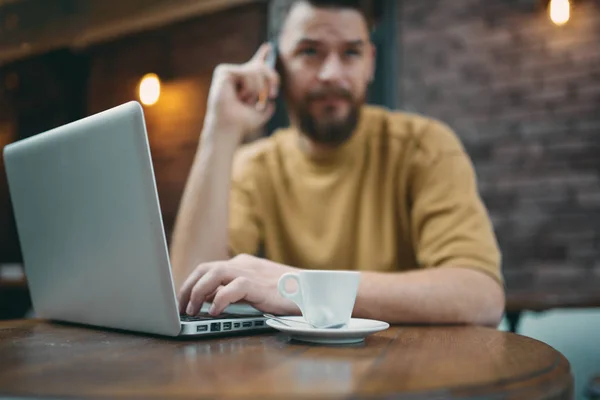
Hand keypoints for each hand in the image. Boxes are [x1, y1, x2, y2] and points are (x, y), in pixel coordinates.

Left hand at [177, 254, 299, 315]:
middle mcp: (243, 264)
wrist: (313, 291)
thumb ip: (236, 290)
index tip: (182, 300)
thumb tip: (209, 302)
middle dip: (187, 288)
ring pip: (214, 274)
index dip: (191, 284)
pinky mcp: (259, 284)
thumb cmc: (286, 293)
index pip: (208, 268)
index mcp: (242, 263)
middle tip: (180, 309)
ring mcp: (251, 272)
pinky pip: (232, 288)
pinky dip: (219, 299)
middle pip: (205, 269)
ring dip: (198, 292)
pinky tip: (214, 312)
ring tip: (192, 311)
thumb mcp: (256, 288)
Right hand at [203, 43, 278, 141]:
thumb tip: (272, 102)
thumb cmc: (243, 123)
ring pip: (256, 71)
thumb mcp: (263, 113)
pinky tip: (238, 96)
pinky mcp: (223, 72)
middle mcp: (237, 75)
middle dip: (272, 80)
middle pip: (262, 66)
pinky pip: (246, 73)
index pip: (255, 65)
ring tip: (246, 101)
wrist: (230, 128)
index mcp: (246, 83)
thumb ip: (270, 105)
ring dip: (257, 90)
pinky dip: (248, 88)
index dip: (262, 55)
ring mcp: (229, 72)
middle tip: (271, 95)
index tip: (268, 46)